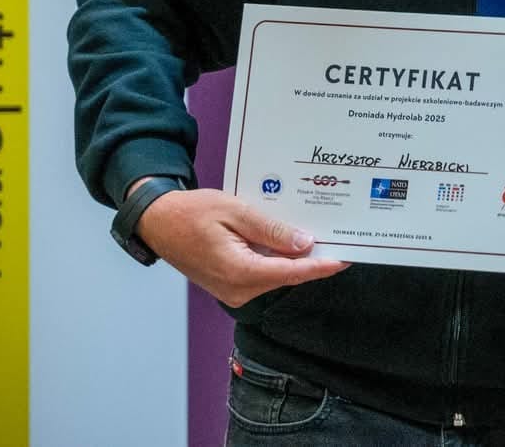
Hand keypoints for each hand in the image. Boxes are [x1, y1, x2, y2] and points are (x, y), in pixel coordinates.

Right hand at [135, 183, 348, 306]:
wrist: (159, 222)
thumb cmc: (192, 213)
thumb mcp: (237, 212)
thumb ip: (272, 231)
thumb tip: (304, 244)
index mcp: (238, 272)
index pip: (291, 273)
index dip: (320, 266)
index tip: (345, 259)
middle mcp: (237, 289)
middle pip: (286, 276)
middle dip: (312, 259)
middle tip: (338, 239)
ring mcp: (232, 291)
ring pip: (276, 276)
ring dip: (294, 259)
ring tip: (318, 235)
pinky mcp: (230, 286)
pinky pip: (263, 274)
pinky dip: (277, 260)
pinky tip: (288, 242)